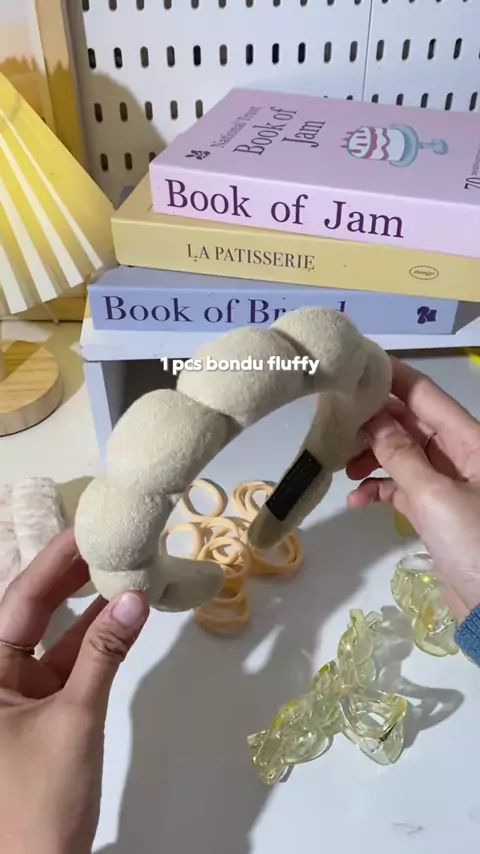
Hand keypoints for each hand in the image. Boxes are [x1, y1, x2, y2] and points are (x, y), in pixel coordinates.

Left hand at [0, 529, 148, 853]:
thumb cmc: (40, 798)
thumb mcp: (74, 718)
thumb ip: (105, 653)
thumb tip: (136, 597)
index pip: (21, 599)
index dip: (55, 560)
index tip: (88, 526)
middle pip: (33, 609)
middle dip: (71, 575)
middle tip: (110, 538)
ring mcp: (18, 691)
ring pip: (55, 634)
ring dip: (89, 605)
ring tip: (123, 566)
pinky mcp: (42, 709)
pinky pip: (69, 662)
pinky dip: (96, 640)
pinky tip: (123, 613)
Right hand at [347, 358, 479, 621]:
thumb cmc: (475, 544)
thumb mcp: (435, 497)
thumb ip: (401, 455)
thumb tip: (373, 418)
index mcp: (470, 440)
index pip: (425, 394)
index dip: (390, 376)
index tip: (353, 366)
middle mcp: (460, 454)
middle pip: (409, 422)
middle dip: (371, 422)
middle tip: (331, 424)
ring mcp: (448, 482)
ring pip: (402, 453)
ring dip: (371, 456)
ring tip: (341, 468)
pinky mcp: (437, 509)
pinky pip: (402, 487)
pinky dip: (380, 489)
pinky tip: (357, 500)